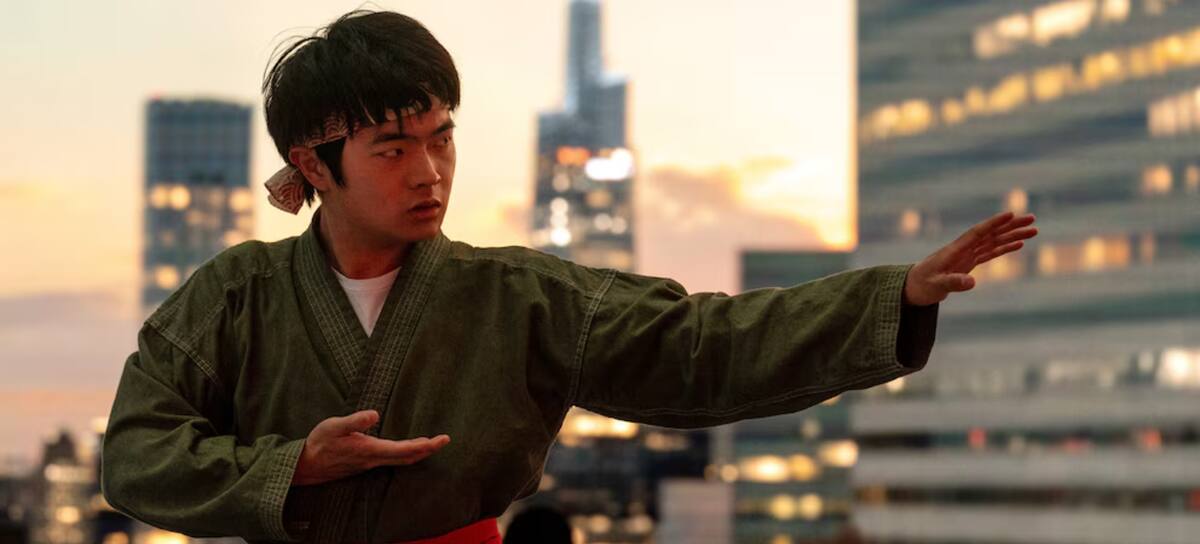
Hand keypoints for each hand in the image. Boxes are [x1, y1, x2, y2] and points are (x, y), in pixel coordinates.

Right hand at [291, 410, 449, 485]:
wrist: (305, 466)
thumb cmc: (319, 443)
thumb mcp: (334, 426)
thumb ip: (355, 421)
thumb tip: (375, 414)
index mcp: (369, 450)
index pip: (404, 449)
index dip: (425, 445)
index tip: (441, 439)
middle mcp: (373, 460)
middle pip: (407, 457)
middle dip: (428, 450)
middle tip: (444, 440)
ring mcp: (370, 464)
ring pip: (400, 461)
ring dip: (418, 453)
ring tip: (431, 444)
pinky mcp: (365, 464)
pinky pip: (392, 461)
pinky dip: (405, 455)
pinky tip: (407, 449)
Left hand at [903, 210, 1037, 305]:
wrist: (911, 288)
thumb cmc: (920, 285)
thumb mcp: (936, 286)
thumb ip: (953, 283)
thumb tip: (972, 282)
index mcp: (954, 250)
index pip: (977, 233)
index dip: (994, 223)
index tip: (1011, 213)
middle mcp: (963, 249)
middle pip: (990, 234)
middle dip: (1011, 226)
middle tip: (1032, 219)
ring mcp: (966, 255)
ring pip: (994, 242)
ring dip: (1013, 235)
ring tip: (1033, 230)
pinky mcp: (968, 263)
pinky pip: (990, 253)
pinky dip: (1005, 248)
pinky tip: (1019, 244)